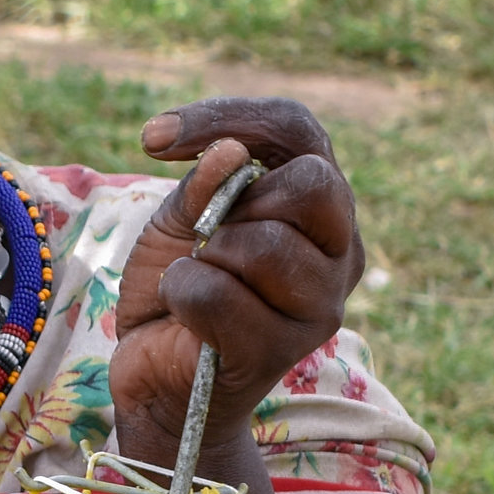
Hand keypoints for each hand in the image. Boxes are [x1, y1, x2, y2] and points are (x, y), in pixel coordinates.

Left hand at [111, 99, 363, 462]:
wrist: (155, 375)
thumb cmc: (176, 289)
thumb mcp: (176, 222)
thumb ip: (200, 186)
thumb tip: (229, 154)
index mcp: (319, 204)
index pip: (297, 129)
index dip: (230, 118)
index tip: (153, 139)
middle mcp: (339, 250)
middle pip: (311, 186)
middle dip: (237, 205)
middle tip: (204, 238)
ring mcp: (321, 305)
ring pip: (266, 246)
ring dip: (205, 258)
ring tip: (197, 280)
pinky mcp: (283, 350)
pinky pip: (220, 295)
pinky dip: (183, 295)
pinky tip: (183, 313)